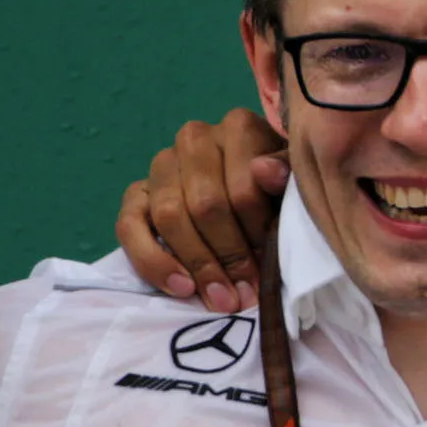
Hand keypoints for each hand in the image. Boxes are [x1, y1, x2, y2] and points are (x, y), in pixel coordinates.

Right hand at [117, 108, 288, 311]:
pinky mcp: (135, 193)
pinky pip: (128, 226)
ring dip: (197, 264)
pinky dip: (153, 262)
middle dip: (228, 256)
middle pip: (205, 205)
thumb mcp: (297, 180)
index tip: (270, 267)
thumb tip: (263, 171)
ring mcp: (161, 164)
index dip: (256, 234)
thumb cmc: (279, 189)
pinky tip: (181, 288)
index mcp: (238, 127)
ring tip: (221, 299)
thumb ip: (287, 175)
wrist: (252, 191)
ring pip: (168, 216)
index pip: (242, 188)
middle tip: (246, 293)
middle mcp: (194, 138)